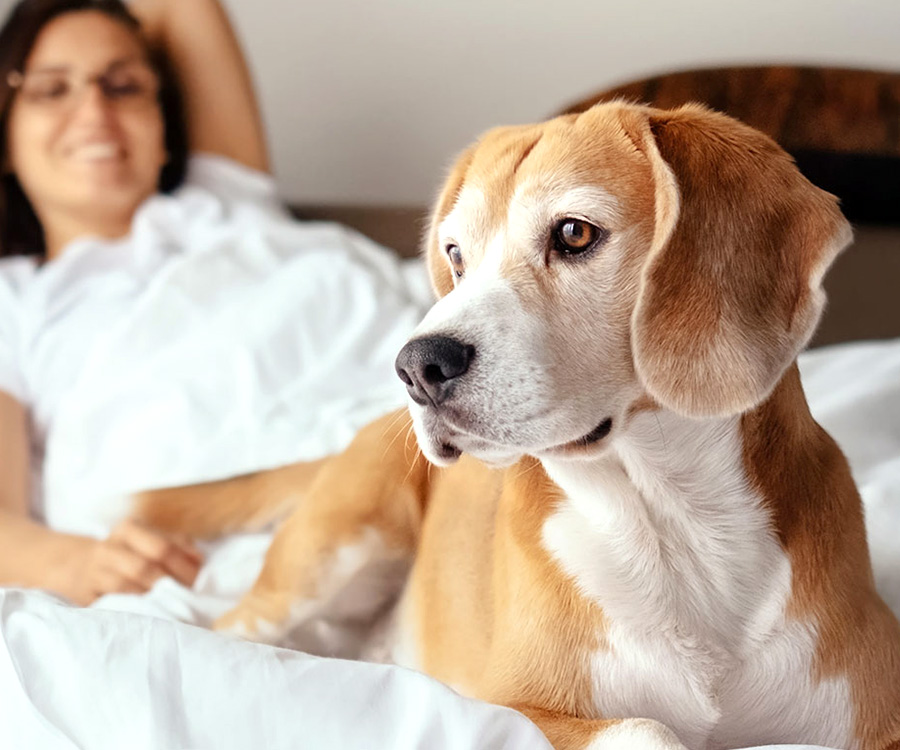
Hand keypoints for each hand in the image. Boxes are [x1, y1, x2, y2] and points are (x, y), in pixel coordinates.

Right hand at [61, 519, 203, 605]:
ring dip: (153, 598)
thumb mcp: (149, 541)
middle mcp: (108, 547)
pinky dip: (134, 608)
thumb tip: (200, 560)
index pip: (162, 547)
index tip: (200, 580)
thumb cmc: (127, 554)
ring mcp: (93, 571)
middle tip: (190, 597)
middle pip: (145, 567)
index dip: (184, 565)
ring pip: (127, 586)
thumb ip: (177, 545)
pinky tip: (151, 613)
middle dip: (172, 584)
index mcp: (128, 529)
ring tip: (174, 606)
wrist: (78, 567)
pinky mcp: (84, 595)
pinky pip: (112, 603)